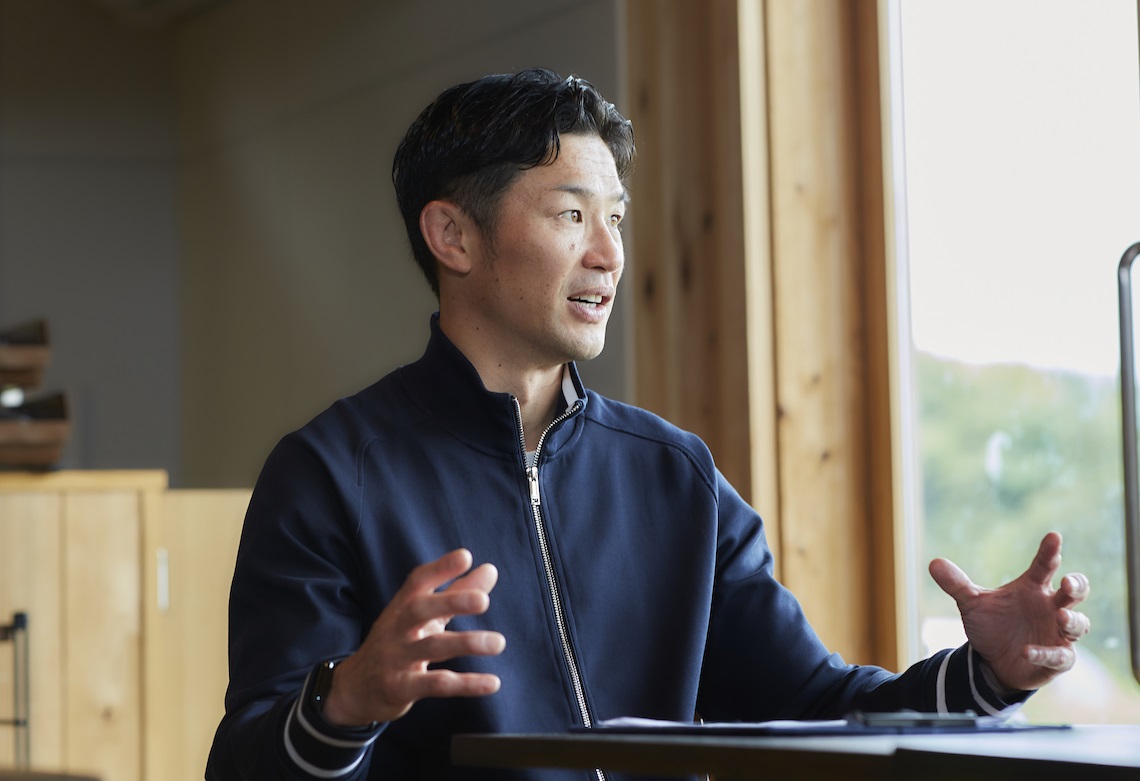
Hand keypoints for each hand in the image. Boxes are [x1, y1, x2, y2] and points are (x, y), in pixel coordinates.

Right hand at [322, 548, 505, 725]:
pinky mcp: (400, 688)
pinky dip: (465, 684)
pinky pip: (435, 684)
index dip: (440, 568)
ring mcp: (396, 658)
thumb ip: (457, 592)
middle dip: (451, 602)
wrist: (355, 688)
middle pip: (420, 609)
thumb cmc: (398, 643)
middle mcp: (397, 628)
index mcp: (403, 606)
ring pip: (432, 647)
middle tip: (483, 601)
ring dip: (467, 644)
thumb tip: (491, 569)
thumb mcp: (423, 617)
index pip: (418, 581)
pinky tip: (492, 682)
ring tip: (499, 642)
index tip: (465, 556)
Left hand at [928, 531, 1089, 691]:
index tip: (1054, 536)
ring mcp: (1058, 634)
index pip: (1044, 566)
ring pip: (1079, 625)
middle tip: (1067, 582)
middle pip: (1076, 592)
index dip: (1050, 552)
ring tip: (1061, 616)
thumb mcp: (972, 604)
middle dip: (1077, 585)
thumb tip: (933, 562)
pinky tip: (1027, 651)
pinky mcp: (1058, 659)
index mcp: (1032, 588)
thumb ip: (956, 584)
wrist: (995, 661)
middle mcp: (1050, 607)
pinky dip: (1045, 654)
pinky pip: (1059, 656)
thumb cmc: (992, 626)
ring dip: (1073, 621)